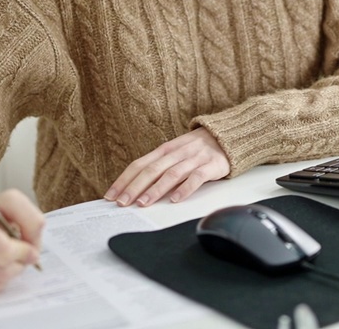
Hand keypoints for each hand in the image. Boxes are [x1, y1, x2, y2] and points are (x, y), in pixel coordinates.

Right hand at [0, 189, 44, 294]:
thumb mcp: (11, 202)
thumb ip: (32, 221)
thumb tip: (33, 252)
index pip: (4, 252)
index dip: (23, 253)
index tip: (29, 248)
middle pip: (2, 272)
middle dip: (18, 264)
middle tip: (19, 253)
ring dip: (8, 274)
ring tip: (4, 257)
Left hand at [105, 127, 229, 206]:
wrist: (228, 136)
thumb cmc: (197, 149)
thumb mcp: (175, 153)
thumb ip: (158, 168)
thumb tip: (135, 188)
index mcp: (165, 150)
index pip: (139, 164)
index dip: (124, 179)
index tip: (111, 195)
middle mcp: (177, 153)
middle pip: (152, 170)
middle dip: (134, 187)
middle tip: (122, 202)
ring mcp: (194, 158)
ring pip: (171, 174)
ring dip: (155, 189)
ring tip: (143, 203)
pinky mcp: (211, 165)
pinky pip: (196, 177)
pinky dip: (185, 188)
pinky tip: (175, 199)